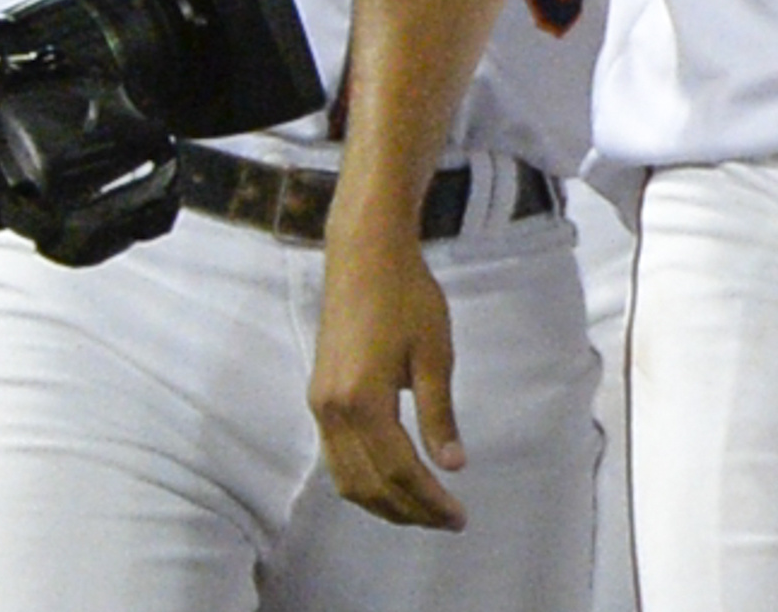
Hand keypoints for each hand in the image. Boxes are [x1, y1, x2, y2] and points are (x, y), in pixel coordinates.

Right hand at [309, 231, 468, 529]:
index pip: (398, 470)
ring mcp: (319, 406)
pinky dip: (363, 480)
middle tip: (447, 521)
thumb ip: (439, 414)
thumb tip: (452, 465)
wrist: (364, 256)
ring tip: (422, 510)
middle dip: (408, 510)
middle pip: (368, 484)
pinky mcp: (319, 396)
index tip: (459, 517)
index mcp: (361, 402)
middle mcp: (331, 411)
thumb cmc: (408, 296)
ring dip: (383, 501)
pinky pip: (337, 457)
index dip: (429, 500)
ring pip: (346, 477)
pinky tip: (390, 482)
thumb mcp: (435, 354)